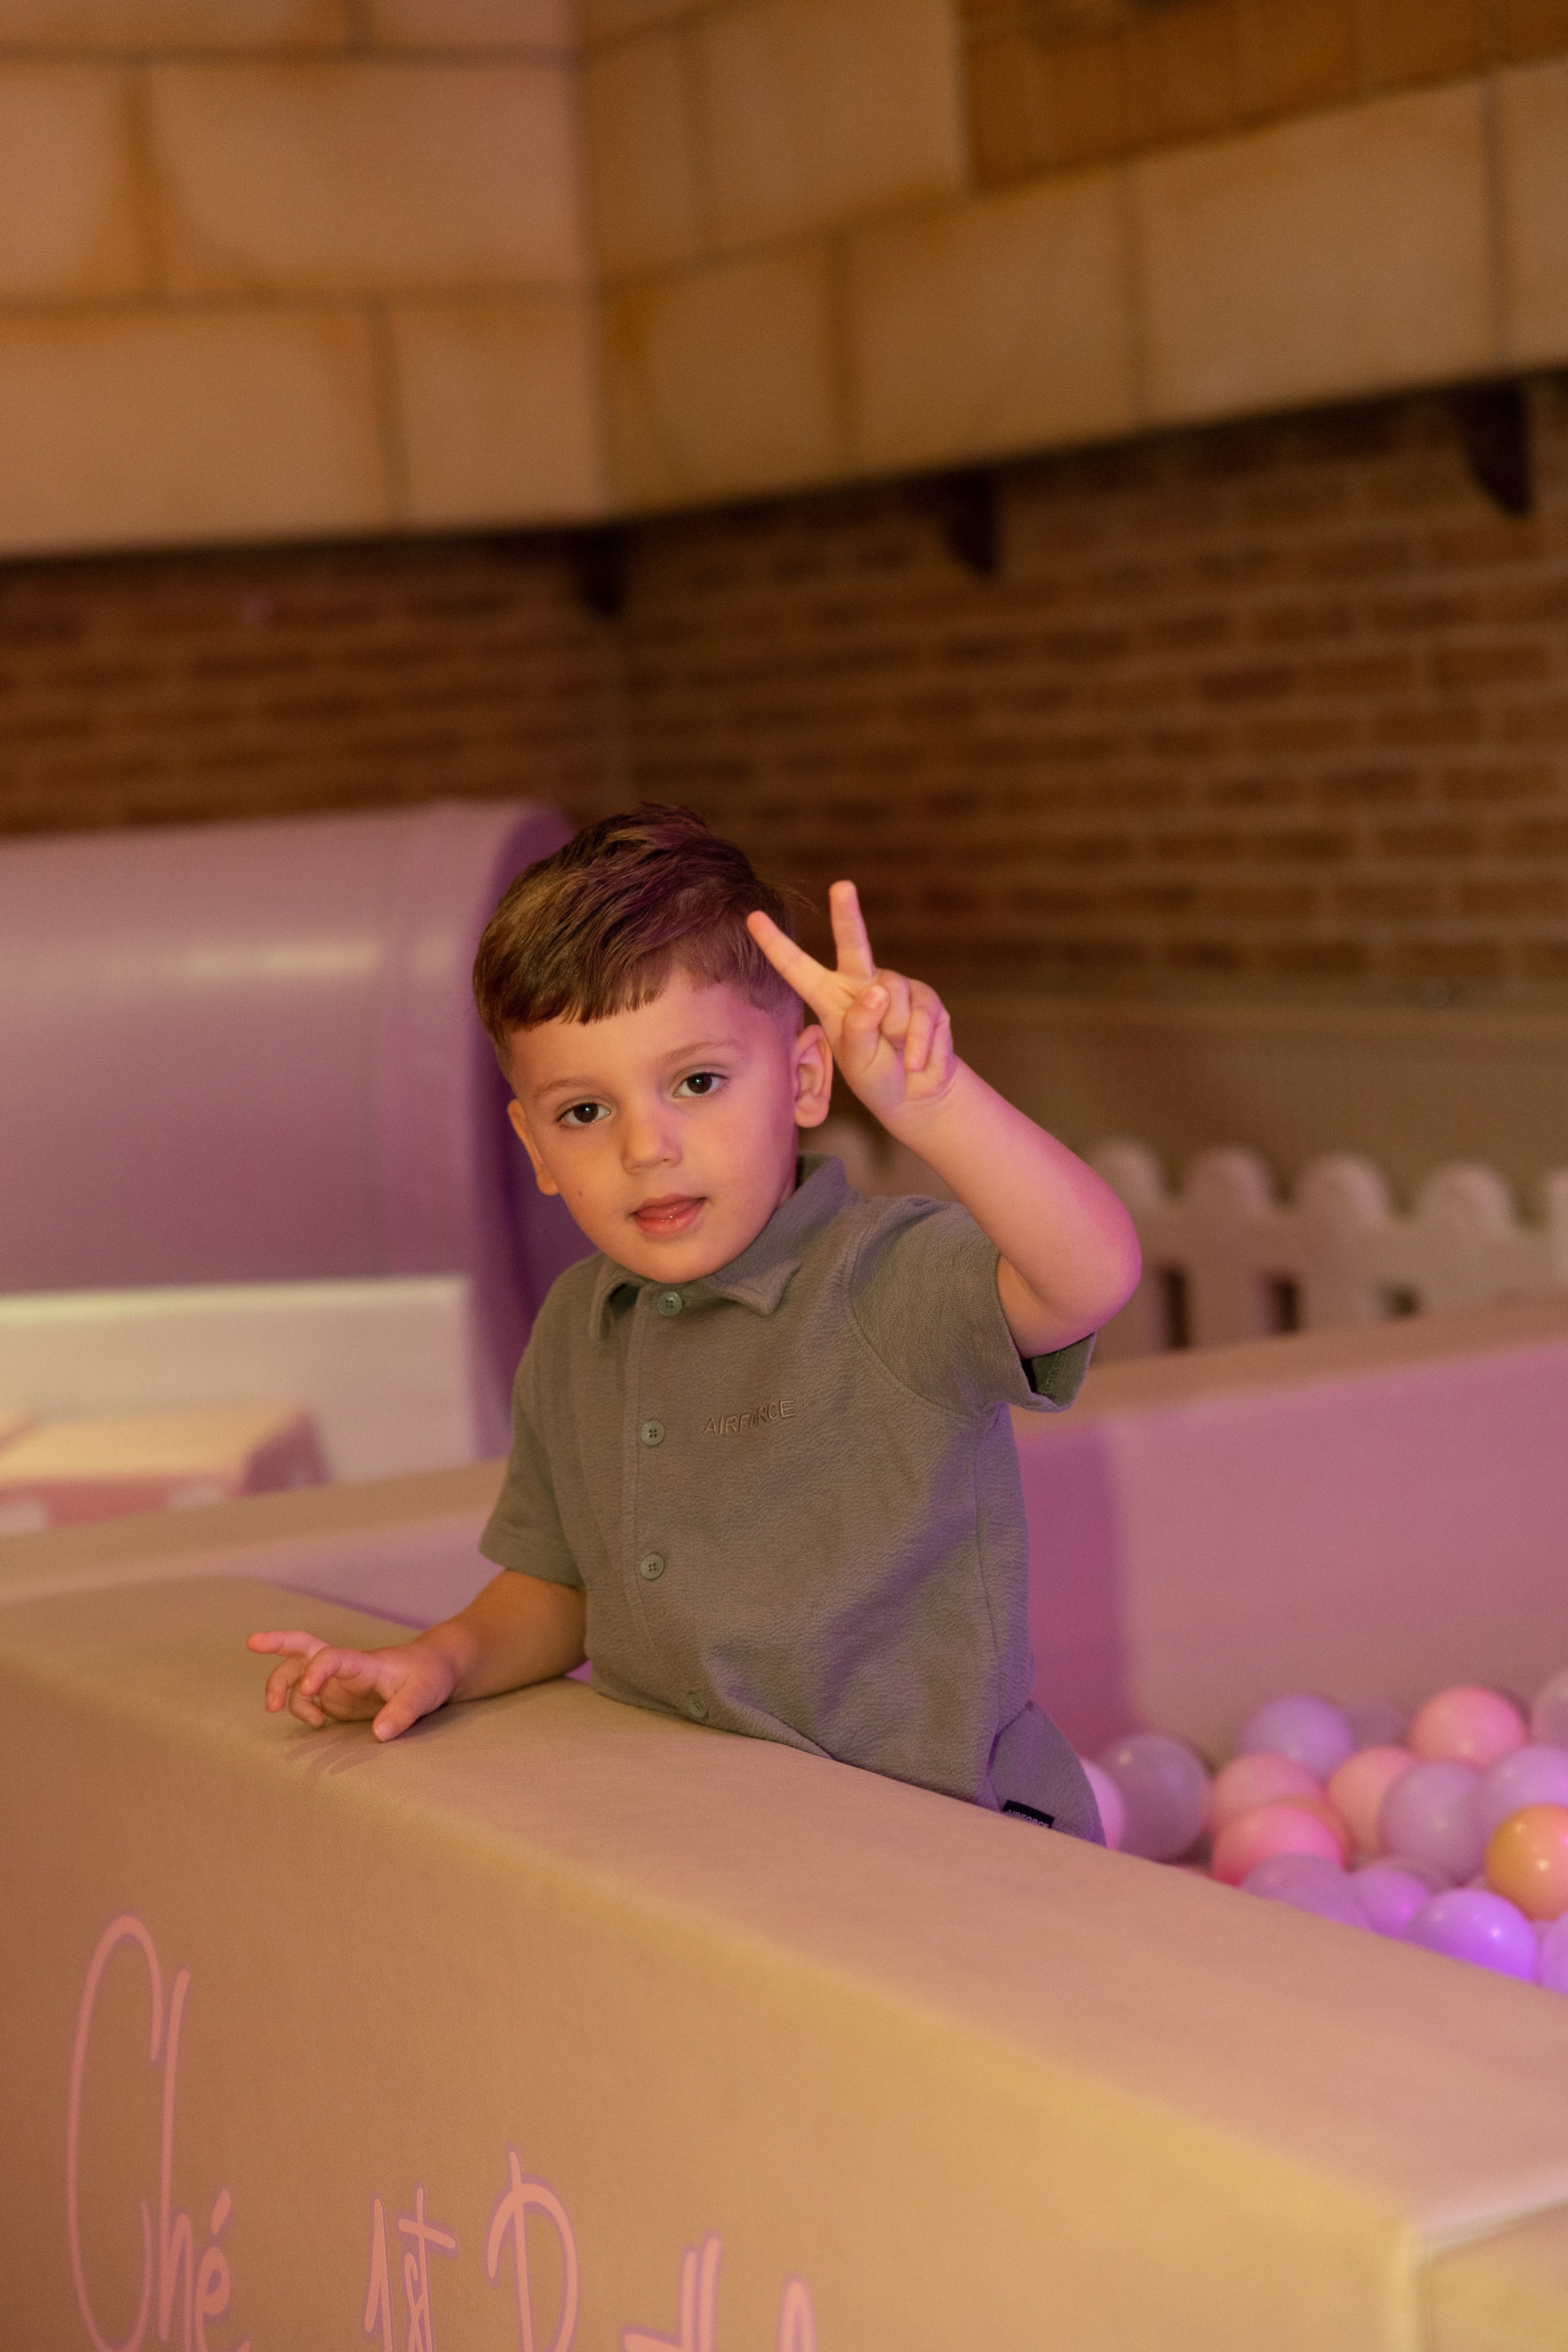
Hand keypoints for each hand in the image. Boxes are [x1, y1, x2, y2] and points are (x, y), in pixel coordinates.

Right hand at [246, 1627, 457, 1742]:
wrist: (433, 1672)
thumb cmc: (429, 1677)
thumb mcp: (424, 1693)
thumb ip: (403, 1712)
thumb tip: (380, 1734)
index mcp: (363, 1662)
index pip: (332, 1657)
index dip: (317, 1670)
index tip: (310, 1688)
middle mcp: (344, 1668)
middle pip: (304, 1648)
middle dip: (277, 1642)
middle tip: (251, 1642)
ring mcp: (336, 1682)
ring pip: (297, 1673)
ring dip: (281, 1686)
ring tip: (274, 1708)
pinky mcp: (334, 1698)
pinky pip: (306, 1698)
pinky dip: (299, 1709)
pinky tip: (315, 1724)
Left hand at [747, 881, 955, 1132]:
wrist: (917, 1094)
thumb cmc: (876, 1076)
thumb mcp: (857, 1060)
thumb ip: (860, 1027)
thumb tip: (879, 988)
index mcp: (829, 998)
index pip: (797, 969)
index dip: (775, 944)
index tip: (752, 918)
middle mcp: (861, 984)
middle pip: (853, 944)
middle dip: (848, 914)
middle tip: (842, 887)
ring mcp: (895, 988)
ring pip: (896, 999)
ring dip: (898, 1036)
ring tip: (899, 1057)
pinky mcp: (926, 998)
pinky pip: (923, 1015)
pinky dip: (921, 1045)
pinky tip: (918, 1061)